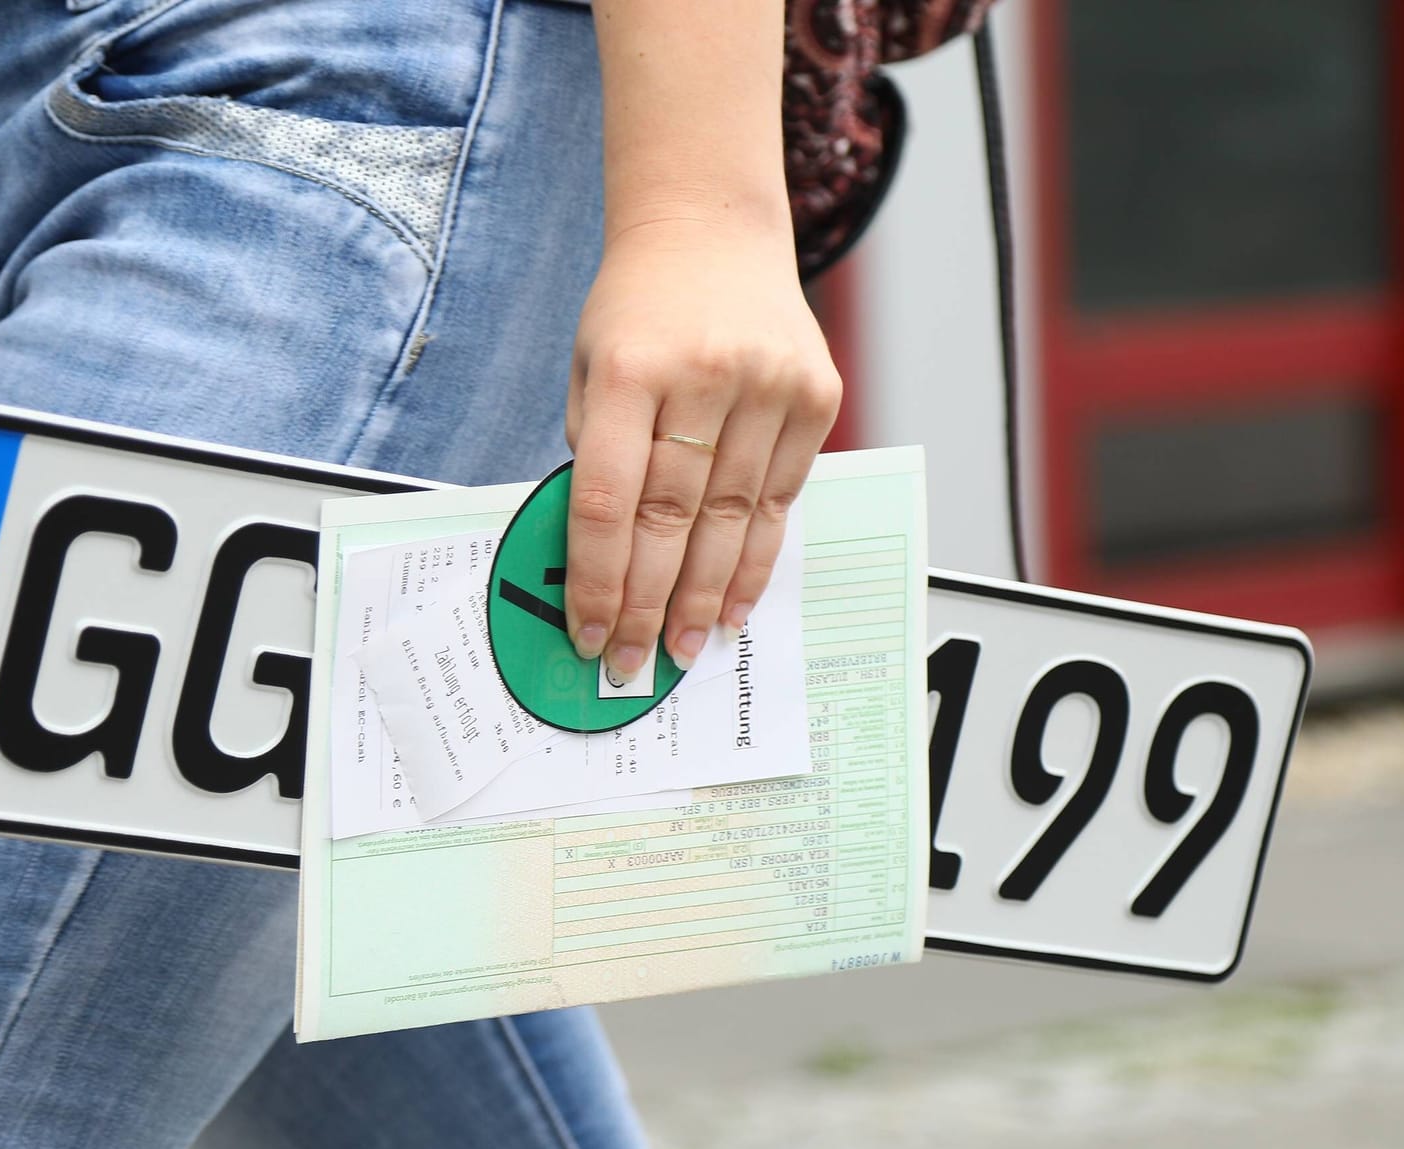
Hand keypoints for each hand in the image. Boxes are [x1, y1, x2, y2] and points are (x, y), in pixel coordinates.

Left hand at [562, 215, 842, 680]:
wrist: (712, 232)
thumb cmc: (638, 310)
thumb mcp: (589, 365)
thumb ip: (594, 452)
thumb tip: (604, 562)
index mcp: (630, 368)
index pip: (609, 498)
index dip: (598, 578)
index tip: (588, 631)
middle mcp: (705, 375)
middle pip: (672, 519)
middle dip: (647, 604)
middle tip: (631, 662)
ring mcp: (769, 385)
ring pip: (732, 521)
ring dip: (705, 597)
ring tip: (683, 648)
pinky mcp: (816, 396)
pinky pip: (781, 501)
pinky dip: (755, 560)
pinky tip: (734, 605)